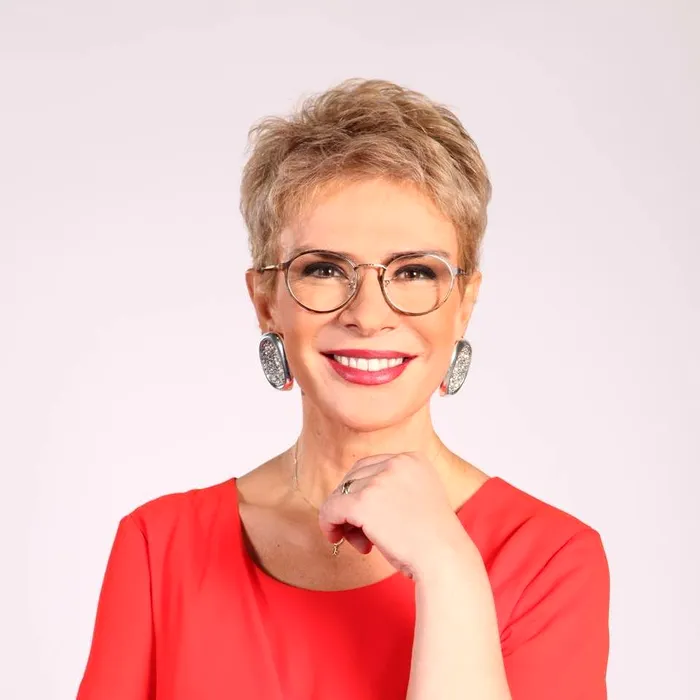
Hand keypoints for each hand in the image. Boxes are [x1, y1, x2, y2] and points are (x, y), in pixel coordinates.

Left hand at [317, 452, 472, 580]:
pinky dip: (328, 523)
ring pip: (342, 493)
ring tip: (362, 543)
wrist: (445, 560)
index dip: (363, 493)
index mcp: (413, 459)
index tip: (368, 517)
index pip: (370, 467)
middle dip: (352, 506)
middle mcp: (396, 462)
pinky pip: (331, 508)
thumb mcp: (416, 499)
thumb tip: (344, 497)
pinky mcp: (364, 502)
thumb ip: (389, 489)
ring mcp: (379, 480)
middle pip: (354, 478)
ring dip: (345, 519)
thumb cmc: (432, 540)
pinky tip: (335, 538)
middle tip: (361, 535)